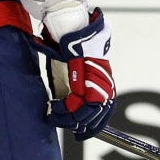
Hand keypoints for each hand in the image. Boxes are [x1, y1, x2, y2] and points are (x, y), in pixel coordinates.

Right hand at [40, 8, 115, 139]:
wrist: (72, 26)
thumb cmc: (72, 45)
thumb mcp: (77, 68)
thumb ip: (77, 85)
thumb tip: (72, 102)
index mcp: (104, 80)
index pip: (106, 108)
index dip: (97, 123)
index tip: (84, 132)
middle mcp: (102, 81)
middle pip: (98, 113)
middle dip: (84, 125)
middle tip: (71, 130)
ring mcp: (94, 79)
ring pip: (85, 111)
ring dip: (69, 118)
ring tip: (56, 117)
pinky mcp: (83, 77)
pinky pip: (74, 103)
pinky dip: (63, 110)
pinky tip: (53, 109)